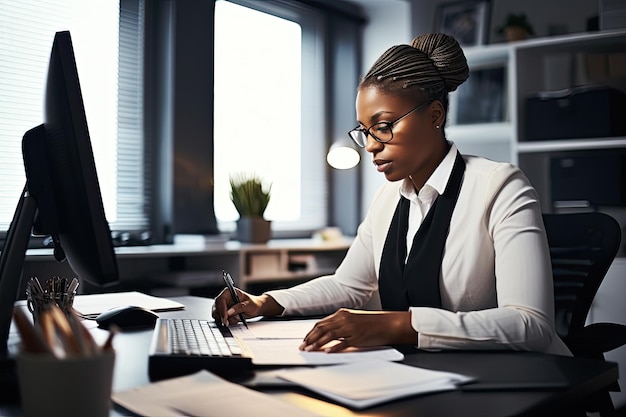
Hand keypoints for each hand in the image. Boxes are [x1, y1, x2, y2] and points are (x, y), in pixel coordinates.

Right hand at [211, 288, 282, 325]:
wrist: (256, 308)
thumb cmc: (253, 303)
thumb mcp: (249, 305)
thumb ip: (239, 307)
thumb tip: (229, 312)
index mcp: (229, 291)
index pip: (221, 300)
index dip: (222, 309)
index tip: (225, 317)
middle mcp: (224, 297)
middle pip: (216, 307)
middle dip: (222, 316)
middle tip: (229, 322)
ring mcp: (223, 305)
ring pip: (216, 313)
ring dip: (224, 319)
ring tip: (235, 320)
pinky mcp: (223, 311)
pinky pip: (219, 317)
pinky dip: (225, 321)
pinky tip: (233, 321)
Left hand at [299, 308, 415, 352]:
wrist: (388, 323)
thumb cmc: (372, 323)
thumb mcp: (354, 319)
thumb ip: (340, 324)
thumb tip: (327, 333)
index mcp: (342, 314)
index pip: (321, 323)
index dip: (311, 332)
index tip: (305, 339)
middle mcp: (344, 319)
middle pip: (321, 329)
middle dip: (310, 338)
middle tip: (303, 346)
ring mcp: (350, 328)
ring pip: (328, 335)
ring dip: (317, 343)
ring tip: (309, 350)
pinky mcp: (357, 337)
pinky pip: (342, 343)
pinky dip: (333, 348)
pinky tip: (326, 352)